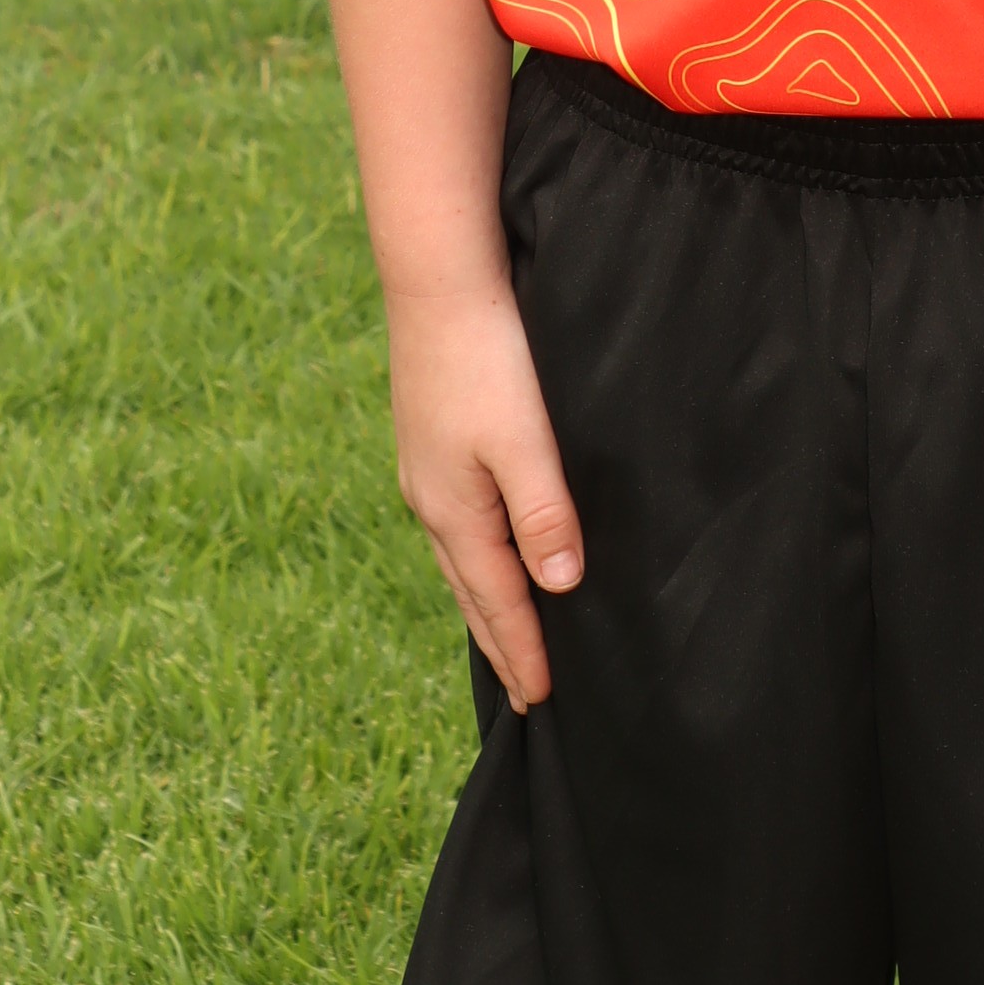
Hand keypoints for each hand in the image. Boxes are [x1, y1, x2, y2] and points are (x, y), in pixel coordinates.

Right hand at [384, 274, 584, 705]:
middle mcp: (431, 500)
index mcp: (454, 511)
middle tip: (524, 696)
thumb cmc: (487, 360)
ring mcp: (425, 472)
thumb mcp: (525, 441)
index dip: (522, 650)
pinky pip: (456, 526)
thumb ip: (543, 514)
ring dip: (486, 602)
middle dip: (500, 642)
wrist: (437, 283)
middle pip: (472, 590)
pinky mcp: (430, 444)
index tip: (542, 701)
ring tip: (506, 637)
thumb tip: (558, 588)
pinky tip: (485, 549)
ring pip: (460, 559)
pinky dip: (475, 559)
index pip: (496, 600)